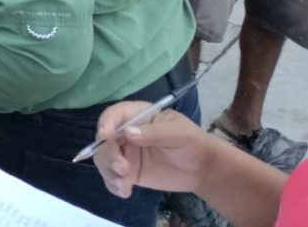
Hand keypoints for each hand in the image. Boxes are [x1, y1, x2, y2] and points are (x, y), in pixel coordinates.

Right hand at [93, 102, 219, 198]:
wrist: (202, 170)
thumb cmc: (193, 144)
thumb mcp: (179, 133)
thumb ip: (154, 133)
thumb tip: (128, 133)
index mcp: (138, 117)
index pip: (115, 115)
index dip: (106, 123)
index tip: (105, 136)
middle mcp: (126, 133)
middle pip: (105, 140)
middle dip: (109, 155)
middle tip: (123, 169)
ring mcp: (126, 153)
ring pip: (104, 159)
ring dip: (109, 172)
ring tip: (124, 185)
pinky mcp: (128, 172)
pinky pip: (112, 176)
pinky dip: (113, 184)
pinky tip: (125, 192)